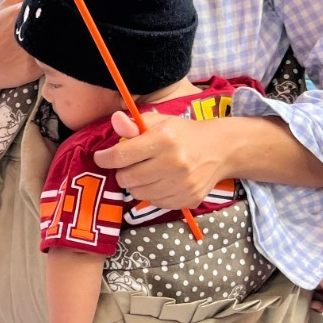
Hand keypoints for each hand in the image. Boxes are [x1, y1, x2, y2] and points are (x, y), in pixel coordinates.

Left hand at [92, 111, 226, 210]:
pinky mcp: (188, 199)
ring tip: (148, 172)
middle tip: (130, 165)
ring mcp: (182, 184)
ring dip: (137, 184)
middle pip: (127, 178)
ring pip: (139, 193)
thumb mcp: (159, 122)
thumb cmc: (183, 134)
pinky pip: (156, 202)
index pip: (121, 155)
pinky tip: (163, 181)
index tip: (101, 158)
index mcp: (164, 139)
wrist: (221, 150)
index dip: (105, 158)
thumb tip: (115, 119)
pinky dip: (154, 194)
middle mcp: (174, 163)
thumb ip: (134, 124)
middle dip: (122, 172)